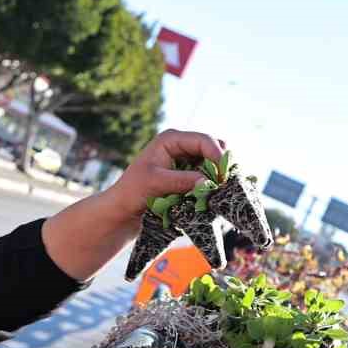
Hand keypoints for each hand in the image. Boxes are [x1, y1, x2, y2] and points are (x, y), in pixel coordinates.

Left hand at [104, 130, 224, 221]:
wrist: (123, 208)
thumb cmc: (133, 191)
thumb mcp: (157, 183)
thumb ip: (182, 180)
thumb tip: (209, 182)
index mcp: (171, 139)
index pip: (203, 140)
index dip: (217, 155)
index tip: (222, 176)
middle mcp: (180, 145)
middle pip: (212, 148)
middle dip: (219, 164)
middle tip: (223, 184)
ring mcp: (185, 159)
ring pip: (212, 162)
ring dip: (216, 175)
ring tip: (217, 190)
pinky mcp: (187, 174)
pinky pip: (207, 175)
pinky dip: (210, 183)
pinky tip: (210, 194)